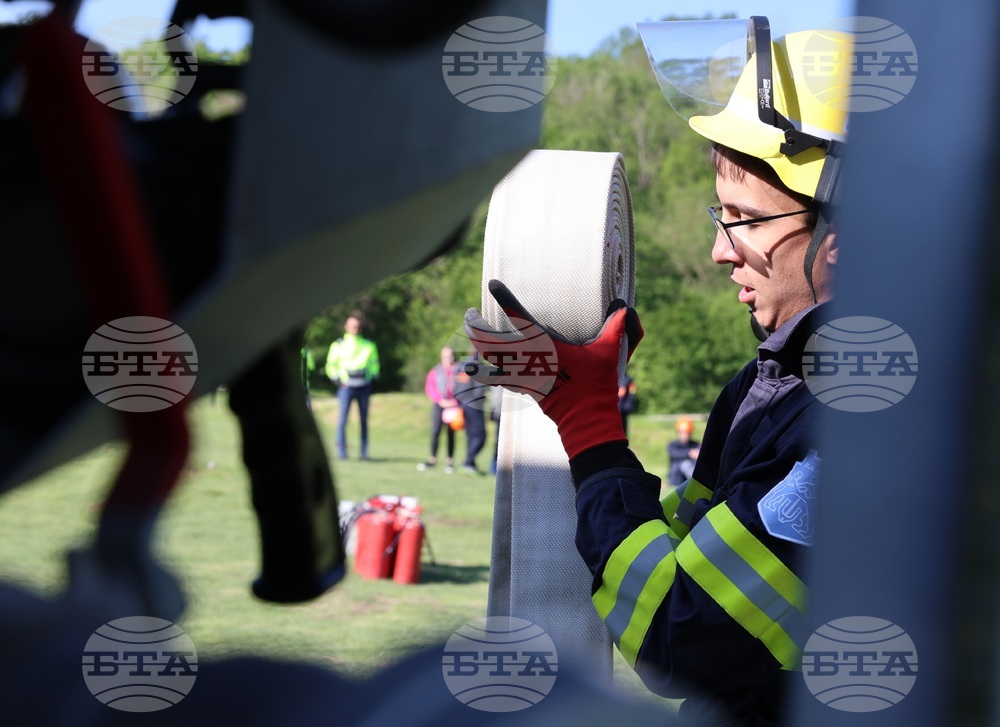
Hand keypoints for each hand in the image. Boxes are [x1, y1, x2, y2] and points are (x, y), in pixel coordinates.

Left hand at [464, 280, 642, 459]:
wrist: (586, 420)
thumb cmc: (597, 385)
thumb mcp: (609, 352)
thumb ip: (617, 327)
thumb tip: (624, 307)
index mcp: (544, 345)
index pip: (517, 316)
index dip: (503, 298)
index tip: (493, 284)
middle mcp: (527, 358)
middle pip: (488, 340)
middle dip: (474, 325)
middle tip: (471, 312)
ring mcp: (521, 375)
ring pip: (486, 359)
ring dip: (474, 346)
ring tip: (470, 334)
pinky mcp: (522, 388)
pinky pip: (495, 377)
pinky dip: (484, 369)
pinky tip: (476, 366)